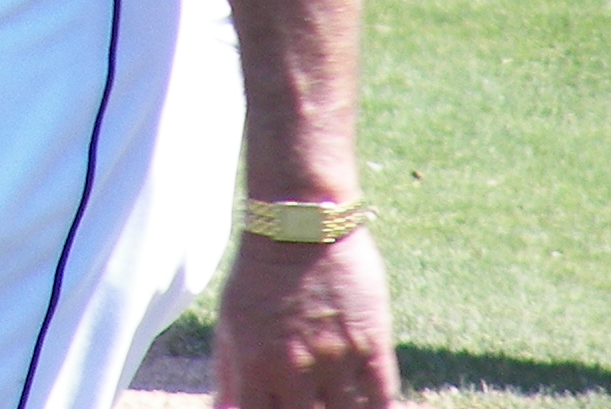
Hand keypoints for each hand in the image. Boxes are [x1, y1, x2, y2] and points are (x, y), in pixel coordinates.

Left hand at [214, 227, 399, 408]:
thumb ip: (228, 375)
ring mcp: (335, 358)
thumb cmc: (258, 272)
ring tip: (334, 402)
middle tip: (309, 403)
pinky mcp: (370, 344)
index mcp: (254, 366)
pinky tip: (370, 407)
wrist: (297, 221)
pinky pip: (382, 400)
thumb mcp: (230, 321)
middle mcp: (294, 369)